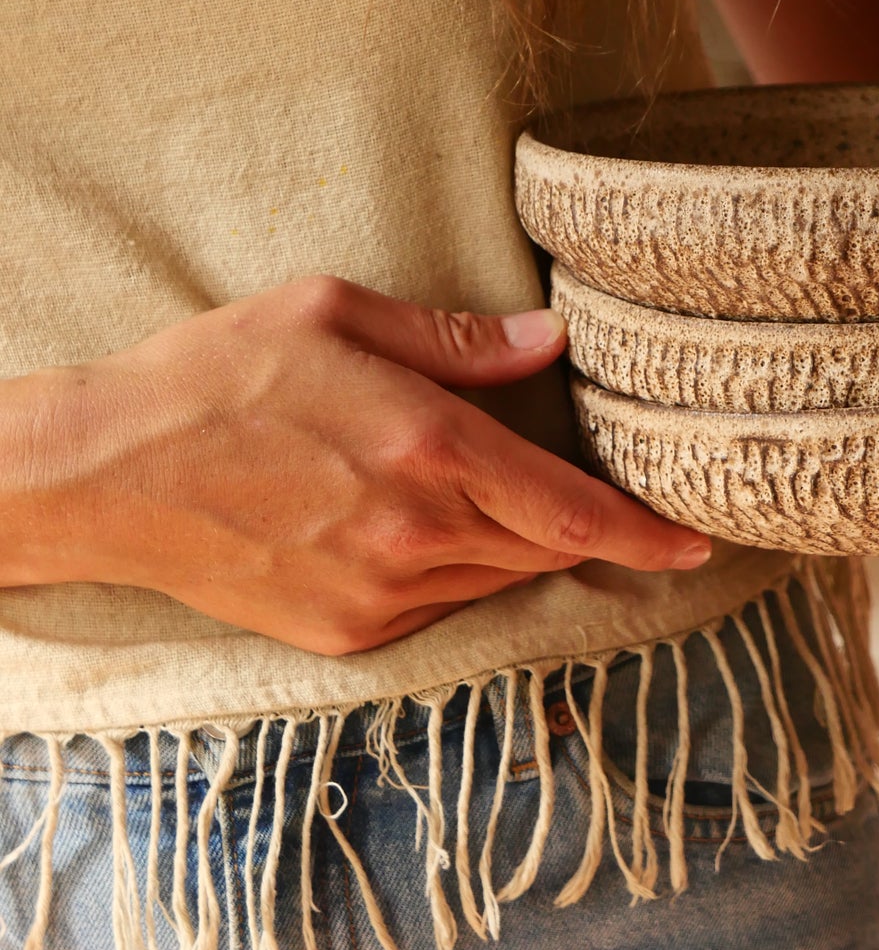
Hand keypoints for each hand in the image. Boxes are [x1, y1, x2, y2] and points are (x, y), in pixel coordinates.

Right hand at [0, 275, 709, 652]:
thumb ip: (457, 338)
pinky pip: (438, 608)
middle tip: (599, 494)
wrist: (107, 474)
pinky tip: (412, 525)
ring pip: (497, 581)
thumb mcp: (336, 313)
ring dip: (513, 543)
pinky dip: (455, 571)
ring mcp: (379, 596)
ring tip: (472, 492)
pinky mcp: (345, 636)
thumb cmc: (219, 374)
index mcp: (430, 448)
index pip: (576, 510)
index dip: (649, 531)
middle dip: (584, 526)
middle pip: (548, 549)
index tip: (699, 540)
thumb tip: (550, 340)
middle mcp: (416, 534)